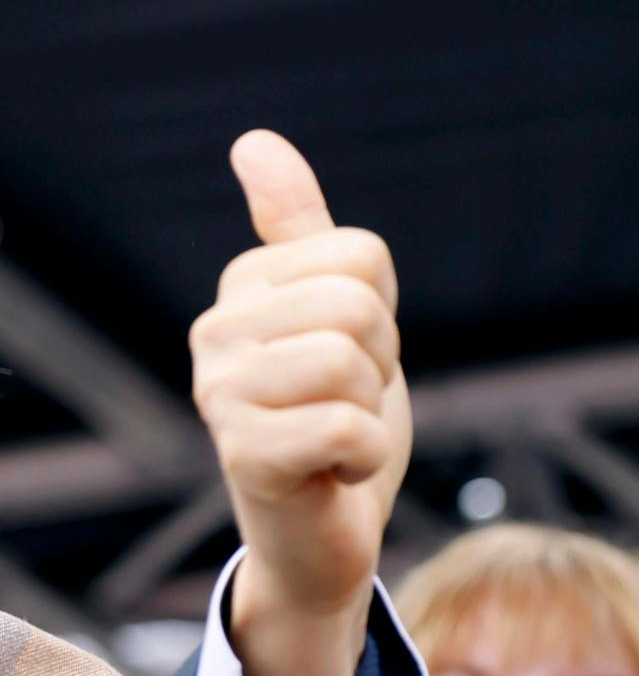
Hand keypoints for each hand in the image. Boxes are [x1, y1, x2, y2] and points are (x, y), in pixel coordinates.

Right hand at [190, 130, 412, 675]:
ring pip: (353, 362)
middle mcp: (215, 332)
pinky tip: (335, 472)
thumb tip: (255, 140)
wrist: (324, 535)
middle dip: (381, 363)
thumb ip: (302, 232)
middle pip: (360, 305)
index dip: (385, 316)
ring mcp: (220, 393)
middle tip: (347, 404)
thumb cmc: (335, 422)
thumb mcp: (337, 316)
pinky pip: (348, 427)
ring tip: (337, 437)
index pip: (364, 255)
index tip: (353, 360)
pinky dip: (366, 458)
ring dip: (371, 412)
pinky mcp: (243, 455)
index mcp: (245, 287)